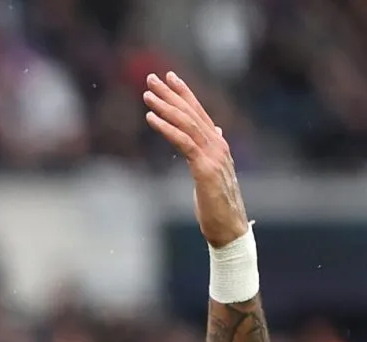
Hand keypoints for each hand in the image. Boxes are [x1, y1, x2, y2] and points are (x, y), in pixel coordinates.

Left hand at [143, 72, 248, 247]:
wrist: (229, 229)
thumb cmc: (218, 203)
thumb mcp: (213, 171)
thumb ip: (211, 148)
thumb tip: (214, 129)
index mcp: (218, 144)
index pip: (199, 111)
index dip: (184, 92)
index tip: (169, 77)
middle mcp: (217, 144)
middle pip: (190, 112)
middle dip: (170, 93)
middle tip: (151, 78)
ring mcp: (213, 155)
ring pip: (186, 123)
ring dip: (165, 107)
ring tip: (147, 95)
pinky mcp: (205, 169)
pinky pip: (183, 142)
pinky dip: (166, 128)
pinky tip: (151, 118)